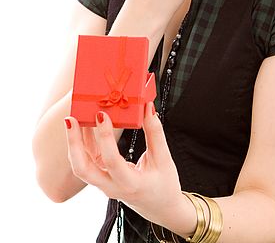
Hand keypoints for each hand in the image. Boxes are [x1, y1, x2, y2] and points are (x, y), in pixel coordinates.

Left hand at [64, 103, 190, 228]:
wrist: (159, 206)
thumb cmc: (164, 184)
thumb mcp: (164, 158)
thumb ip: (155, 132)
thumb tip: (148, 108)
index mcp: (130, 184)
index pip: (111, 160)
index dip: (104, 137)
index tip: (101, 115)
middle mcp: (112, 187)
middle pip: (83, 169)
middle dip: (74, 143)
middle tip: (71, 119)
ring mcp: (104, 185)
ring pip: (80, 166)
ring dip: (75, 143)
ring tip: (74, 118)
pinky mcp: (102, 178)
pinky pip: (87, 162)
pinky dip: (84, 144)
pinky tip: (86, 126)